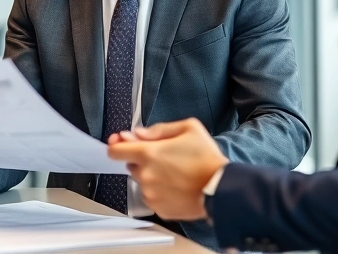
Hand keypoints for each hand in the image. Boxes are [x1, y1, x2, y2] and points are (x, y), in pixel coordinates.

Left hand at [107, 118, 228, 219]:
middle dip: (142, 161)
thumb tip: (138, 133)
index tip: (122, 145)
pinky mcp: (159, 208)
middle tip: (164, 160)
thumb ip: (159, 129)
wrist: (221, 188)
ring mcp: (150, 194)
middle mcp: (145, 175)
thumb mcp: (188, 128)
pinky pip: (152, 198)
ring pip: (142, 182)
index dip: (118, 146)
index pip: (115, 151)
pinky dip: (160, 193)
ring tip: (175, 175)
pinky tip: (176, 188)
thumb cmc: (207, 158)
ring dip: (151, 177)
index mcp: (148, 153)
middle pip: (131, 166)